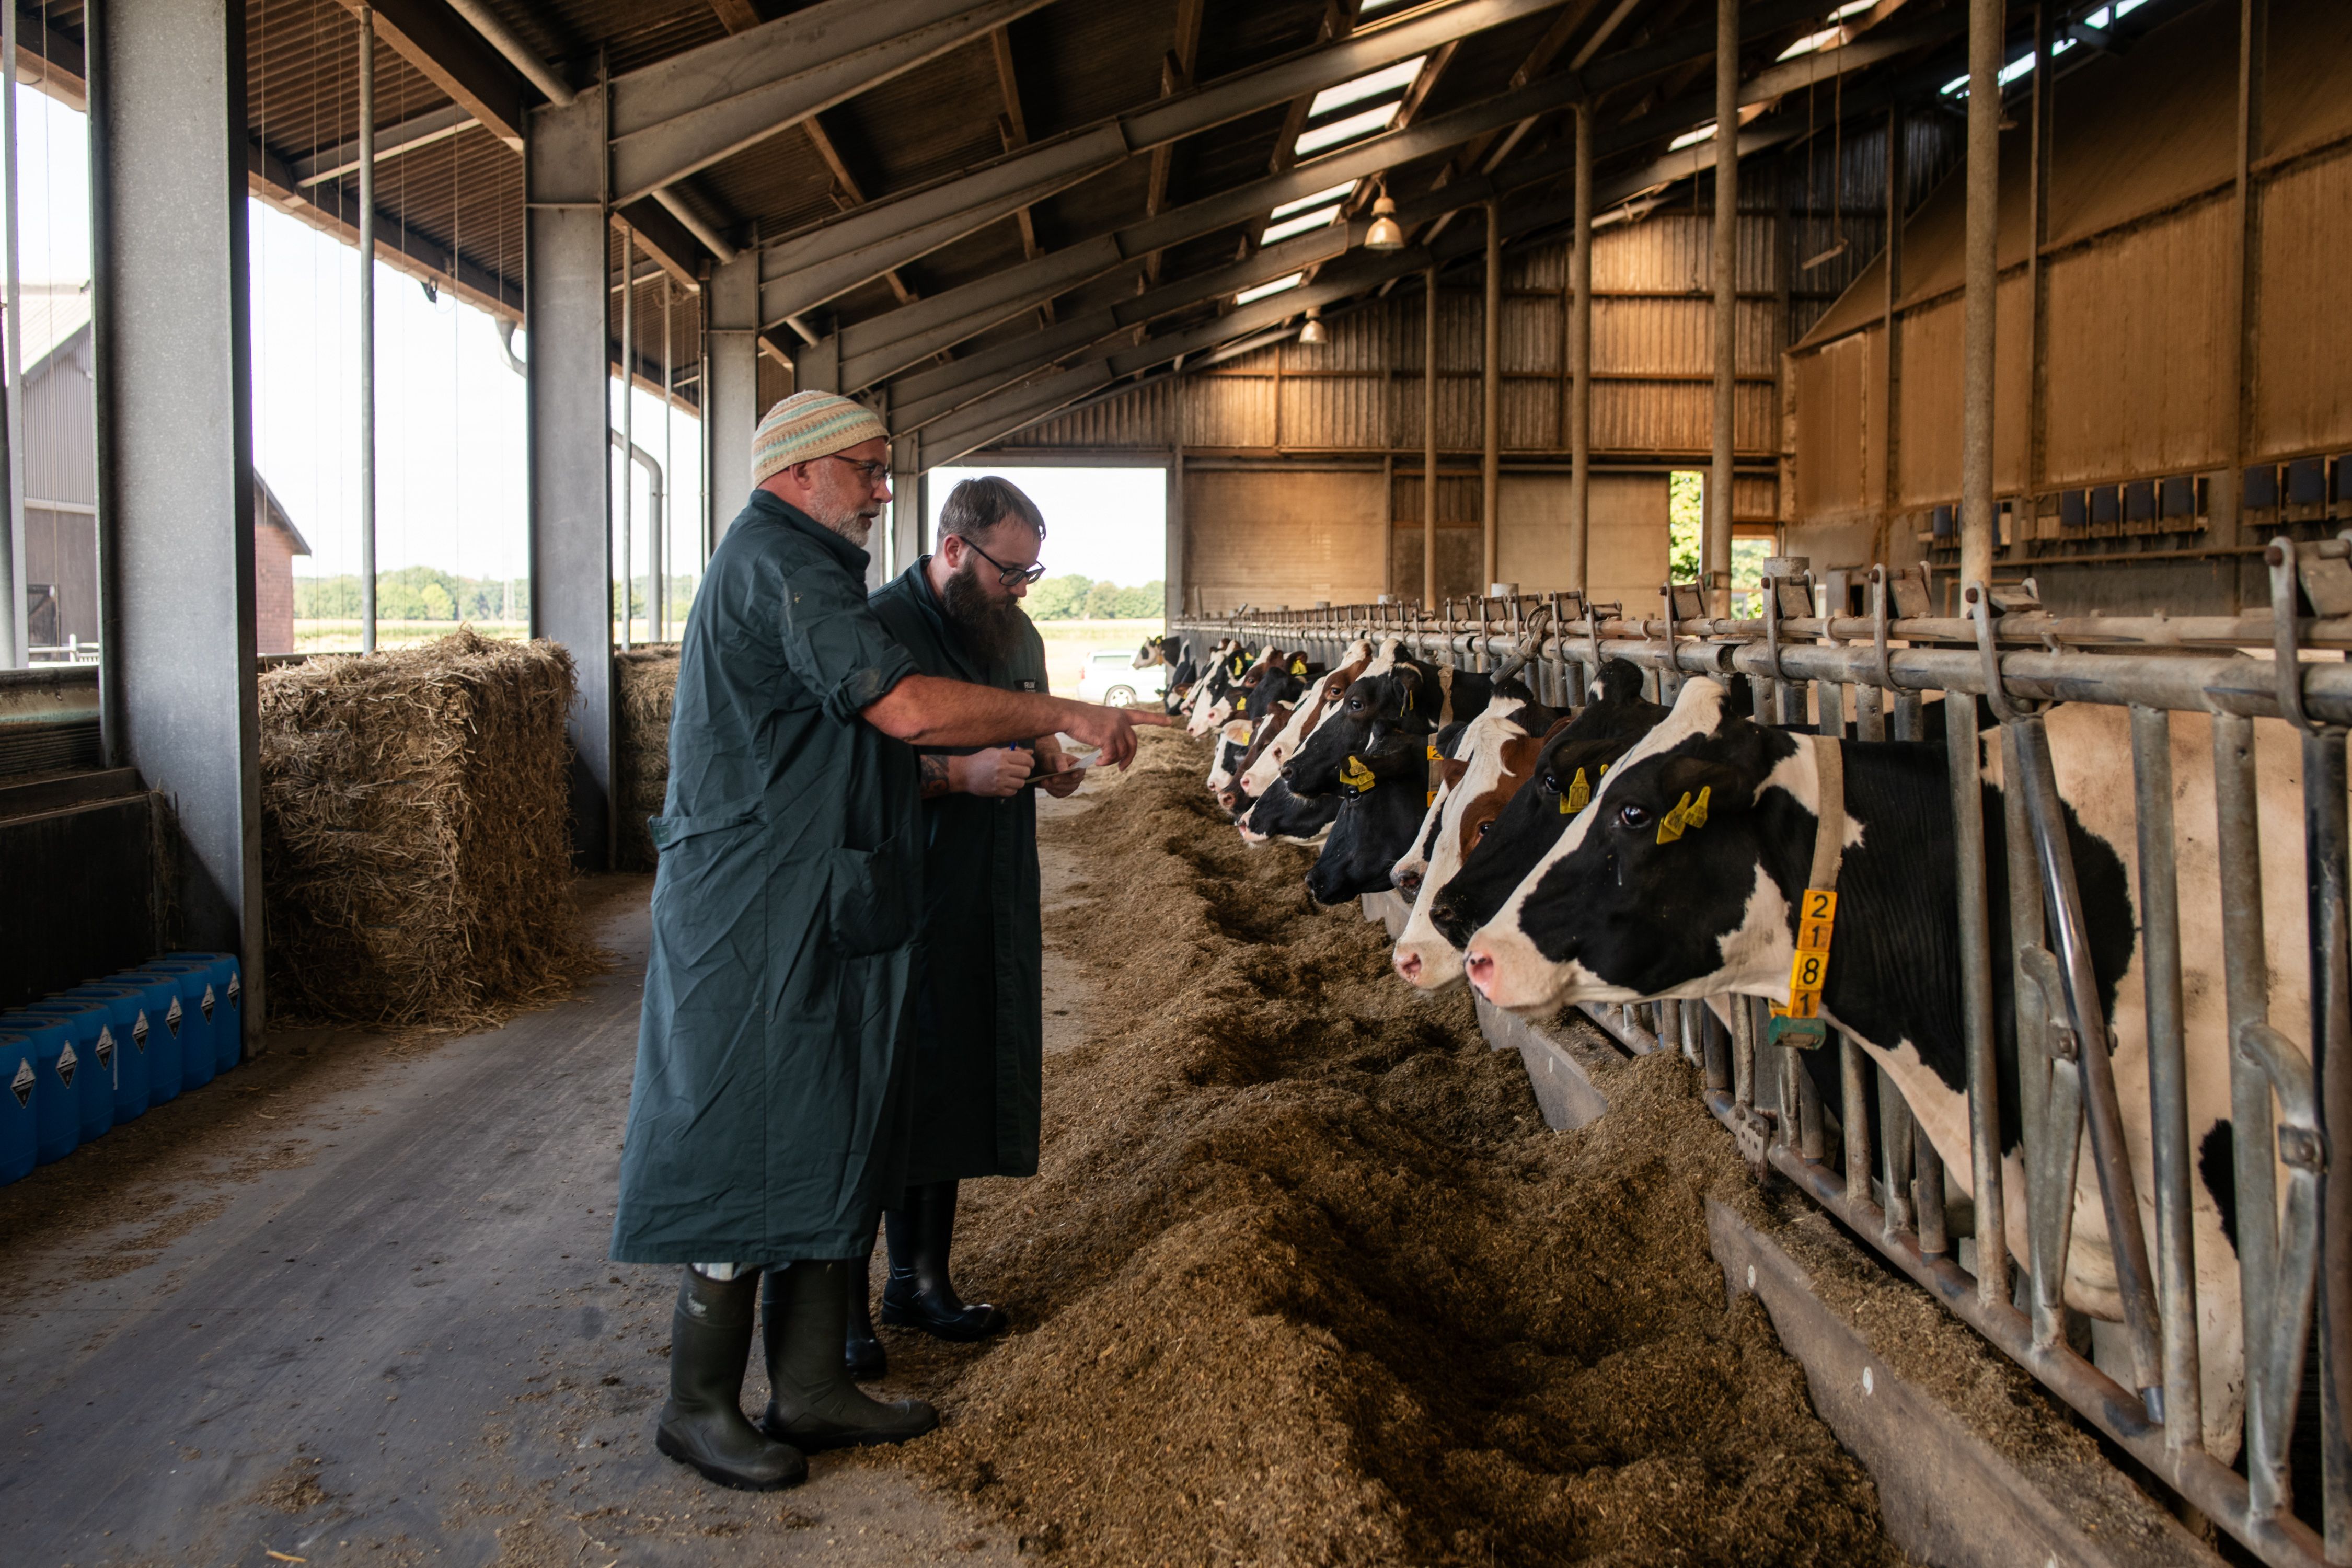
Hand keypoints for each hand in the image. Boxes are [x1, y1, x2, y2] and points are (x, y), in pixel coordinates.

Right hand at [952, 746, 1032, 797]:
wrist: (964, 773)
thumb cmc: (980, 760)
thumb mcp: (995, 752)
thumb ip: (1013, 752)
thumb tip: (1030, 752)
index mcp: (1002, 756)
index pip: (1026, 759)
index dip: (1030, 762)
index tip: (1027, 763)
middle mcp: (1002, 768)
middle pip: (1026, 772)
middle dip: (1024, 771)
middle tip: (1018, 771)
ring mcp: (1000, 781)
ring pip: (1021, 783)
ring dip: (1018, 781)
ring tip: (1011, 778)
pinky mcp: (997, 791)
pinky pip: (1013, 792)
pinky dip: (1012, 789)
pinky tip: (1005, 784)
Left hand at [1038, 752, 1085, 797]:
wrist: (1048, 766)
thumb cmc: (1054, 760)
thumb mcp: (1057, 758)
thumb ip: (1061, 763)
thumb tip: (1064, 770)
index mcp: (1079, 766)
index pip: (1081, 771)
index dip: (1078, 774)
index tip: (1073, 776)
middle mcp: (1078, 777)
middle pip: (1073, 782)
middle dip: (1062, 780)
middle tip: (1052, 779)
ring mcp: (1072, 786)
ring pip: (1066, 789)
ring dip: (1055, 787)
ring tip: (1044, 782)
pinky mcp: (1065, 792)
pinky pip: (1060, 794)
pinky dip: (1053, 791)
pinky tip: (1046, 786)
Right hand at [1056, 702, 1176, 770]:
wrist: (1068, 714)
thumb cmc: (1080, 719)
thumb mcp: (1101, 720)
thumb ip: (1112, 730)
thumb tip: (1116, 750)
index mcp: (1121, 714)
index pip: (1142, 716)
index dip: (1157, 719)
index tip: (1170, 721)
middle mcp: (1121, 720)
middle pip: (1133, 744)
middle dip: (1129, 759)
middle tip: (1122, 768)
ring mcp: (1116, 728)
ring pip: (1122, 752)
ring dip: (1112, 762)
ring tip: (1101, 762)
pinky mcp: (1108, 736)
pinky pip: (1112, 756)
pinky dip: (1106, 762)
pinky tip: (1098, 762)